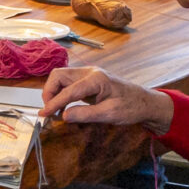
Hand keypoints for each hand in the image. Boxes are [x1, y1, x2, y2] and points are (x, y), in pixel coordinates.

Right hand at [39, 65, 174, 131]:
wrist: (145, 102)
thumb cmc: (131, 107)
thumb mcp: (110, 114)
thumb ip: (85, 114)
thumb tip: (63, 116)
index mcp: (96, 79)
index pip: (68, 90)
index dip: (54, 103)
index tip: (44, 115)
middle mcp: (90, 72)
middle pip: (59, 75)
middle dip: (49, 92)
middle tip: (49, 110)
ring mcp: (89, 74)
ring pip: (61, 77)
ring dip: (54, 92)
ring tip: (55, 109)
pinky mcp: (88, 80)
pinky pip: (68, 82)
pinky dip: (61, 93)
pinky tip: (63, 106)